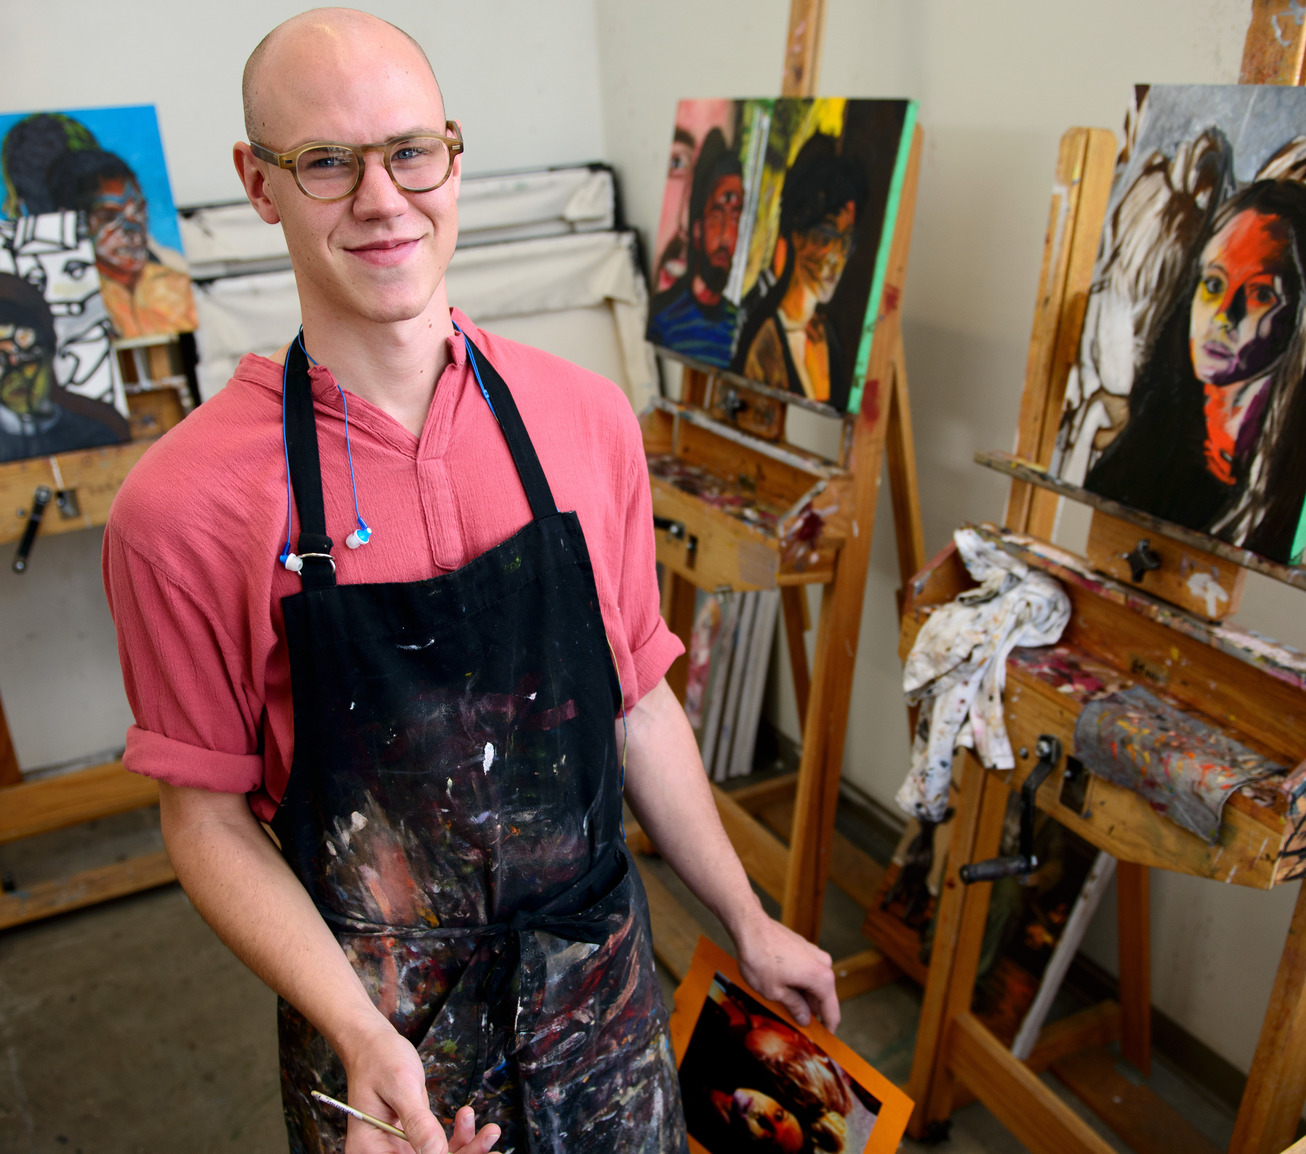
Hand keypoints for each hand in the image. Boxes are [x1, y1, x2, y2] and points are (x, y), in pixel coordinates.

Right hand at [340, 1018, 500, 1153]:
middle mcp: (383, 1153)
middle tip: (489, 1138)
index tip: (468, 1152)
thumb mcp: (401, 1087)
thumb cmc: (379, 1059)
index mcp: (369, 1149)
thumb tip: (436, 1153)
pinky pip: (440, 1146)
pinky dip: (459, 1135)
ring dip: (468, 1146)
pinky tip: (467, 1115)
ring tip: (490, 1130)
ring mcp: (399, 1147)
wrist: (373, 1043)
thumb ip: (417, 1122)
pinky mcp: (414, 1137)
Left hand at [734, 912, 840, 1030]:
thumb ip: (794, 1007)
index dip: (828, 1028)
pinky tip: (782, 987)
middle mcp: (823, 963)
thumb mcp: (775, 992)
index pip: (832, 1011)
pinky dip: (798, 981)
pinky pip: (806, 970)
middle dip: (811, 1011)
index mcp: (821, 978)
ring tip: (784, 1005)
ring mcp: (814, 952)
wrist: (750, 927)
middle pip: (823, 996)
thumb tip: (805, 1018)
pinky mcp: (803, 946)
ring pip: (813, 982)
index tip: (823, 1039)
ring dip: (803, 995)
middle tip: (797, 1024)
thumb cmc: (760, 958)